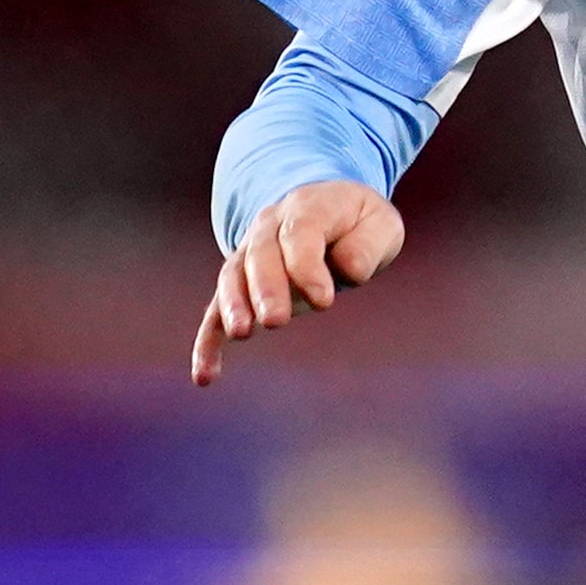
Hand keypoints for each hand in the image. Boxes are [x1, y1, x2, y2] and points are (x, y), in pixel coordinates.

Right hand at [190, 180, 405, 385]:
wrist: (326, 210)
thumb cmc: (358, 224)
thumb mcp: (380, 224)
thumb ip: (368, 245)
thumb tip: (348, 270)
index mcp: (307, 209)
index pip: (301, 234)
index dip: (307, 266)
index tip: (323, 299)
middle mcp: (270, 227)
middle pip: (261, 256)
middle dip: (266, 288)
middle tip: (275, 321)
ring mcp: (250, 254)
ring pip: (233, 277)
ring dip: (233, 305)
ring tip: (240, 333)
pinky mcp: (241, 285)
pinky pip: (216, 311)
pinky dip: (208, 341)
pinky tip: (205, 375)